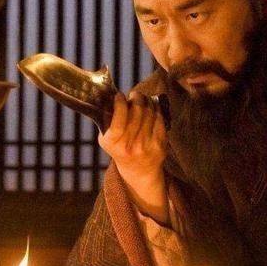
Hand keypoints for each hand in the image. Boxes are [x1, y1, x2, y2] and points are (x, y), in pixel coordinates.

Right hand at [98, 91, 168, 222]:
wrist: (139, 170)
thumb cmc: (120, 148)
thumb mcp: (107, 139)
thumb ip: (107, 121)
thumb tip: (111, 96)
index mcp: (113, 143)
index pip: (119, 117)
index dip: (121, 103)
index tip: (120, 96)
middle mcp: (130, 145)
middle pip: (137, 111)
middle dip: (136, 97)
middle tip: (134, 95)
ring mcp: (146, 145)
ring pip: (150, 112)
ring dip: (147, 101)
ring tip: (143, 99)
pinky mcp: (160, 144)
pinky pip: (160, 118)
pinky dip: (157, 108)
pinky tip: (153, 106)